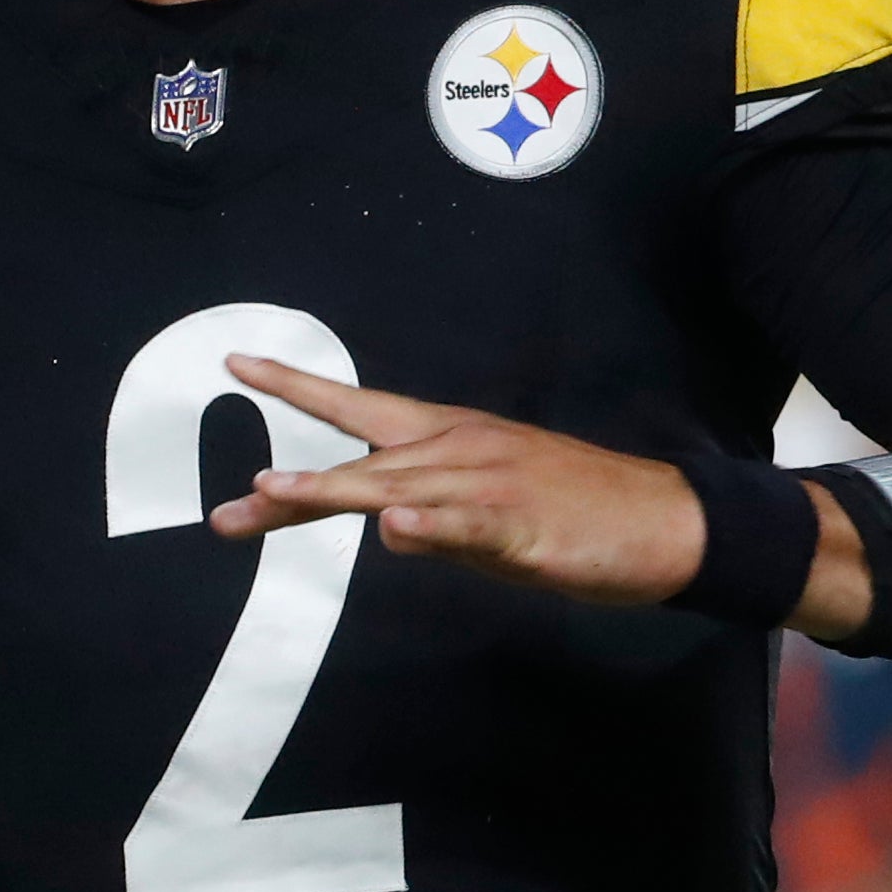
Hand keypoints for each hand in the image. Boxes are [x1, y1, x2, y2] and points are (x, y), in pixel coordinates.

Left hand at [207, 356, 708, 605]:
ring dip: (336, 488)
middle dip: (291, 486)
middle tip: (227, 510)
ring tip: (276, 490)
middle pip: (360, 463)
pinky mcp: (524, 525)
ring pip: (400, 487)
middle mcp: (459, 449)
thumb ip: (430, 520)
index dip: (296, 385)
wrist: (664, 520)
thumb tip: (381, 527)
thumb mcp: (486, 514)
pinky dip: (431, 526)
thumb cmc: (572, 512)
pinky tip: (394, 529)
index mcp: (448, 437)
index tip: (236, 362)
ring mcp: (491, 484)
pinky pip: (469, 524)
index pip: (357, 406)